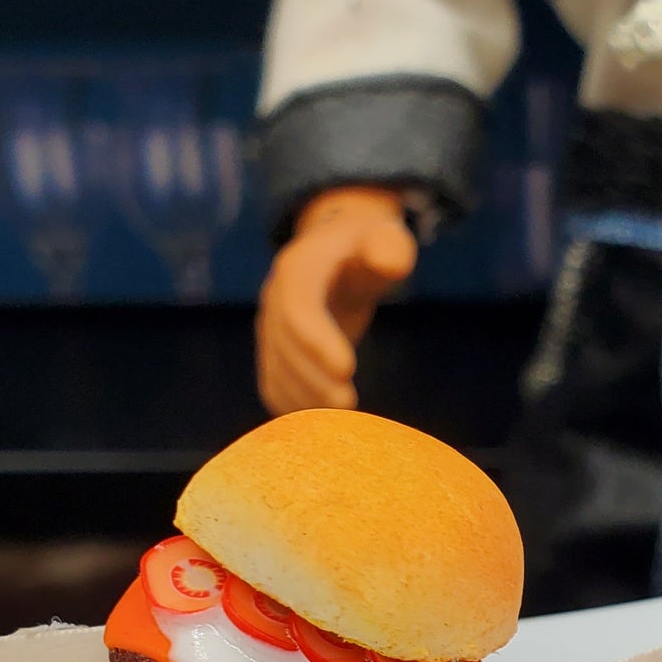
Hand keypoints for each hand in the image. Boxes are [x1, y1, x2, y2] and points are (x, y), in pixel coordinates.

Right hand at [256, 186, 418, 414]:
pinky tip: (322, 425)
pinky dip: (294, 407)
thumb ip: (389, 248)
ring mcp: (269, 327)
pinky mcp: (273, 352)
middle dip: (314, 379)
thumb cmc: (367, 247)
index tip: (348, 369)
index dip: (317, 340)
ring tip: (342, 423)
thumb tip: (392, 263)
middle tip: (349, 405)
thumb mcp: (384, 235)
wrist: (336, 253)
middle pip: (285, 346)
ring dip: (305, 399)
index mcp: (298, 268)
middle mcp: (274, 299)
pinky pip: (275, 386)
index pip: (299, 308)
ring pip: (276, 371)